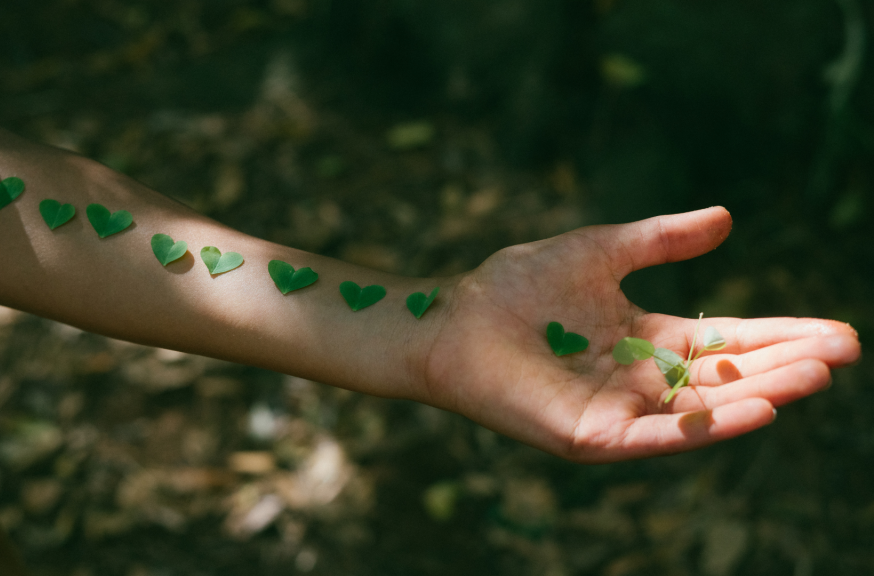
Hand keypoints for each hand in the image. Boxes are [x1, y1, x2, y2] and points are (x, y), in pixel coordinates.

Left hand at [423, 207, 860, 462]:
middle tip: (843, 352)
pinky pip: (662, 436)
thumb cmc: (515, 287)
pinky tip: (756, 409)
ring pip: (705, 409)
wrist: (451, 319)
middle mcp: (641, 379)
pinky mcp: (595, 435)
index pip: (727, 341)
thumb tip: (727, 218)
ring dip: (762, 394)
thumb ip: (659, 240)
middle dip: (785, 365)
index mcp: (646, 338)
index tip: (835, 330)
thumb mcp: (600, 252)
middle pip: (727, 377)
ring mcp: (620, 410)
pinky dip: (709, 426)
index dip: (779, 335)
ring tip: (815, 375)